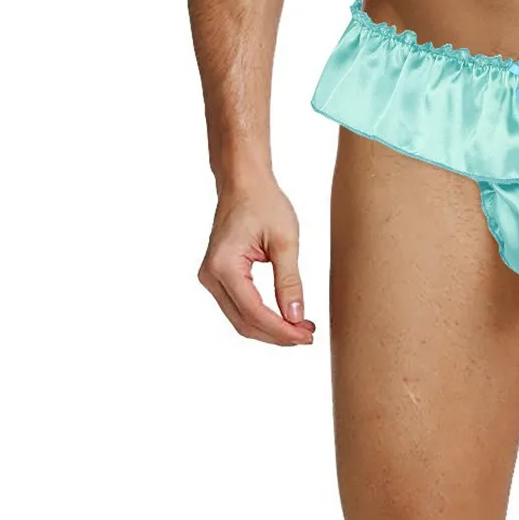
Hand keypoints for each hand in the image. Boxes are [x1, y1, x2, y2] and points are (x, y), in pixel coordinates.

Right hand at [198, 173, 315, 345]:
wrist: (243, 183)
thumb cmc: (264, 203)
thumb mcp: (285, 240)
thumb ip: (290, 280)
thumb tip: (296, 317)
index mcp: (224, 266)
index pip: (254, 312)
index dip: (282, 330)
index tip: (307, 336)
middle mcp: (210, 276)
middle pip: (244, 322)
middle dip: (277, 334)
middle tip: (308, 336)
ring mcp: (210, 277)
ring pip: (240, 318)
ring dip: (269, 328)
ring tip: (301, 328)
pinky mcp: (217, 276)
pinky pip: (238, 306)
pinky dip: (261, 316)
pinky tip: (284, 317)